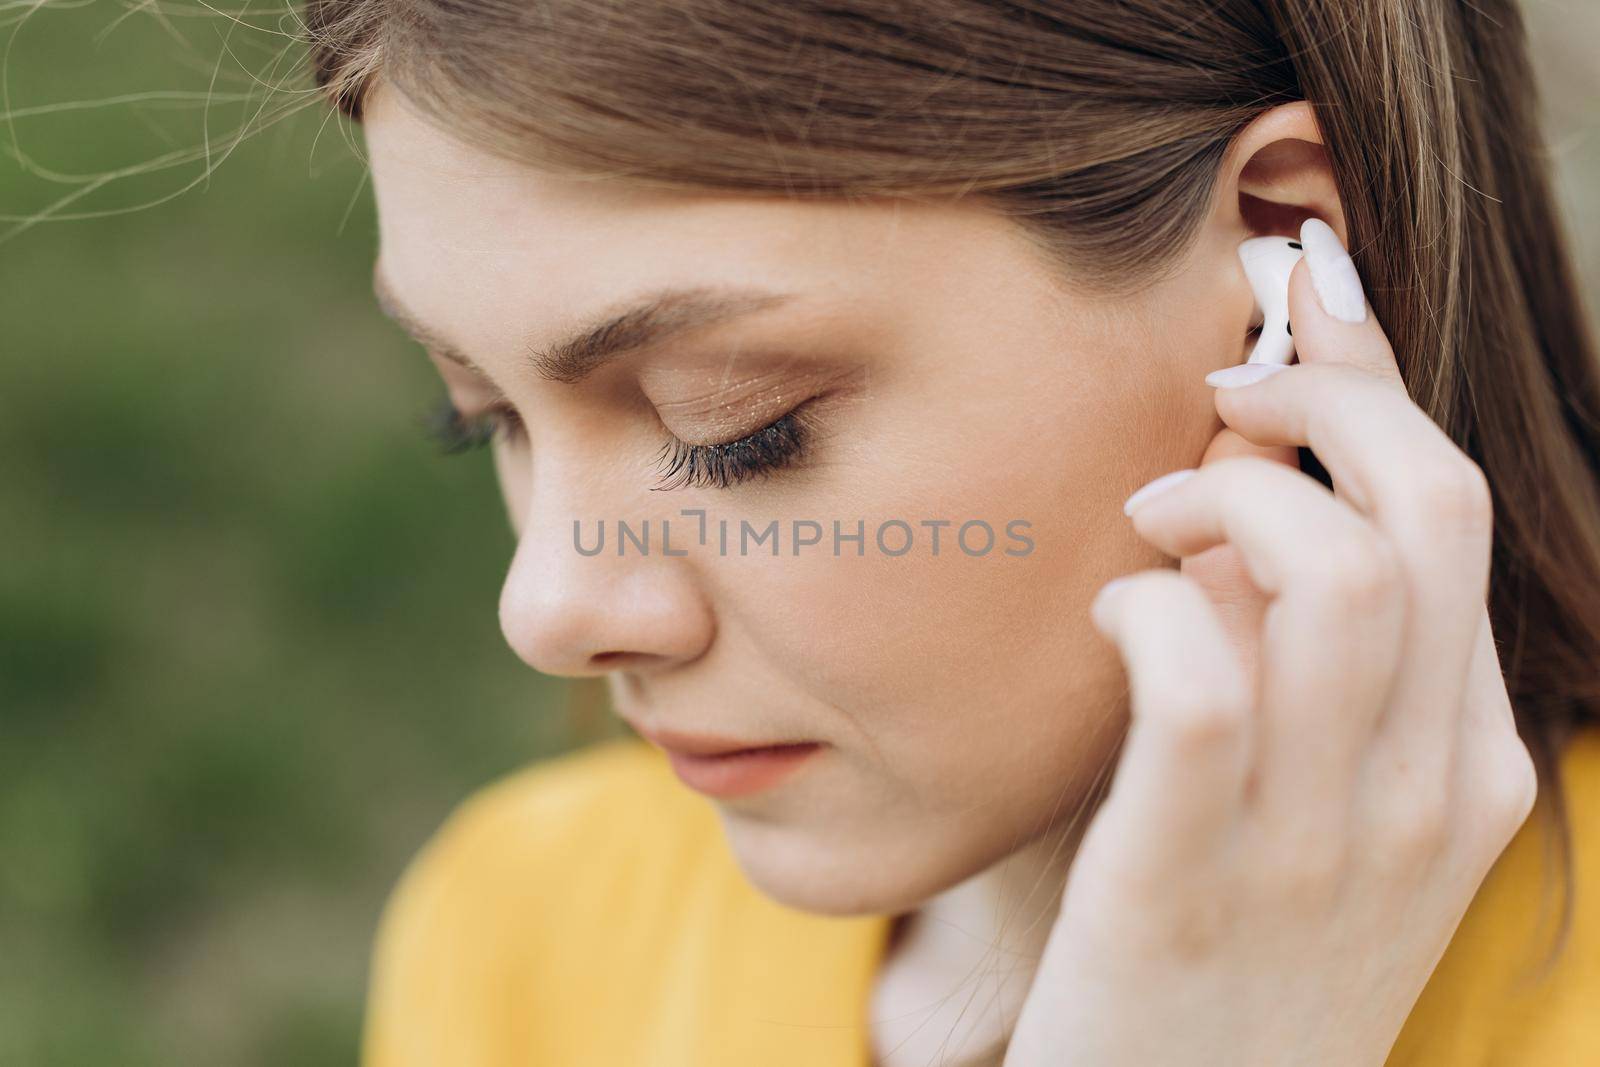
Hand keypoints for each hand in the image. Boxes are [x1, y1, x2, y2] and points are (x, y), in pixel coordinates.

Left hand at [1002, 220, 1538, 1066]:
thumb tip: (1254, 495)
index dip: (1380, 383)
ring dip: (1221, 498)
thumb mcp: (1332, 819)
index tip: (1313, 297)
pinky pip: (1195, 677)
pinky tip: (1111, 613)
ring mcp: (1316, 841)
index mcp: (1472, 764)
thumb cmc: (1237, 955)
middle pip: (1423, 508)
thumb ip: (1326, 676)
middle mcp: (1422, 793)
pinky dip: (1148, 604)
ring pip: (1324, 573)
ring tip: (1149, 523)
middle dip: (1322, 393)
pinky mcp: (1184, 879)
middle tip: (1222, 387)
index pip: (1455, 517)